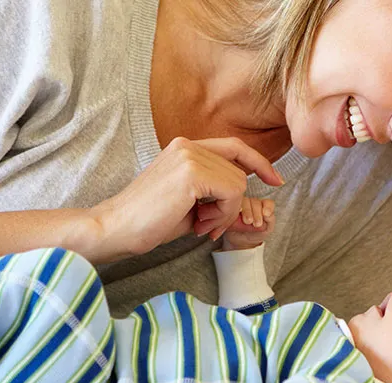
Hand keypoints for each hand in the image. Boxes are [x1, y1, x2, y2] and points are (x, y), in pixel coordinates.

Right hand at [90, 137, 283, 260]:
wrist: (116, 229)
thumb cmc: (150, 220)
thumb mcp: (191, 201)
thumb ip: (215, 191)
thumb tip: (246, 196)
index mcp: (184, 147)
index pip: (234, 147)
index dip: (258, 163)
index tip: (275, 180)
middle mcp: (187, 144)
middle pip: (239, 170)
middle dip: (233, 204)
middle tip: (211, 225)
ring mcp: (188, 155)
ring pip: (237, 183)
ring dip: (225, 212)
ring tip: (200, 224)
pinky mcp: (191, 172)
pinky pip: (231, 193)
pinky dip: (223, 214)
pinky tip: (200, 224)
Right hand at [222, 198, 275, 250]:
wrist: (243, 242)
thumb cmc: (257, 234)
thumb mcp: (267, 229)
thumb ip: (270, 220)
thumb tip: (267, 214)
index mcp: (263, 207)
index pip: (267, 203)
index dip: (268, 207)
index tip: (266, 214)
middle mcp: (253, 204)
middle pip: (255, 202)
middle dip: (257, 213)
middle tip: (256, 224)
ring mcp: (242, 205)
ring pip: (245, 202)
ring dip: (247, 211)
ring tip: (247, 222)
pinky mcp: (232, 208)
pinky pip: (234, 205)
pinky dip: (236, 210)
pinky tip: (237, 217)